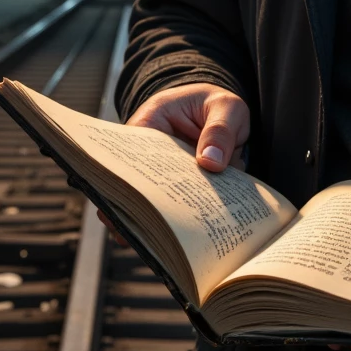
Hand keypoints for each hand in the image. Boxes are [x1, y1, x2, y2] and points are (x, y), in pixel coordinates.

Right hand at [98, 82, 250, 244]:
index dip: (124, 183)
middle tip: (149, 235)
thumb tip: (211, 162)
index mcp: (151, 123)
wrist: (223, 109)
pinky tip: (194, 240)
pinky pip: (180, 207)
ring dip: (164, 222)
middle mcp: (150, 152)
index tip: (126, 206)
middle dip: (143, 211)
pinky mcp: (181, 187)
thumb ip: (220, 130)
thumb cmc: (218, 104)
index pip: (126, 155)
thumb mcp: (226, 107)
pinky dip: (187, 222)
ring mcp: (164, 173)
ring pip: (157, 201)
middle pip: (138, 185)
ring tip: (169, 247)